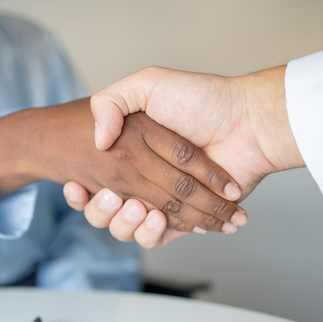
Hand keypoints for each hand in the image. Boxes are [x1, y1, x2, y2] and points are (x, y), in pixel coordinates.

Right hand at [65, 66, 305, 246]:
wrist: (246, 121)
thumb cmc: (200, 98)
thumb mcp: (147, 83)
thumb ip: (111, 102)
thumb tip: (97, 142)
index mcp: (130, 154)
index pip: (93, 181)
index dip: (79, 192)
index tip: (76, 185)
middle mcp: (144, 179)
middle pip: (108, 210)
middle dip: (102, 209)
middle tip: (111, 196)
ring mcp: (164, 201)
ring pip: (129, 229)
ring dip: (125, 224)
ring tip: (138, 208)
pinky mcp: (185, 219)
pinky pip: (158, 238)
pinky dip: (153, 233)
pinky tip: (155, 216)